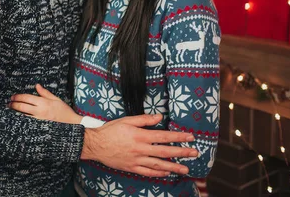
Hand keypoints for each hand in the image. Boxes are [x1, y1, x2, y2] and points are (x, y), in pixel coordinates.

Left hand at [9, 84, 81, 124]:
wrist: (71, 123)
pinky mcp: (39, 125)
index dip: (18, 97)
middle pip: (22, 107)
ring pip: (23, 115)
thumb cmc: (64, 110)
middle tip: (9, 103)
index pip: (27, 98)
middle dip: (14, 105)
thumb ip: (44, 92)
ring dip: (16, 112)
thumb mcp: (55, 99)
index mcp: (43, 103)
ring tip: (10, 109)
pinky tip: (18, 117)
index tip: (13, 96)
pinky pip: (28, 121)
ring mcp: (38, 119)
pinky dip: (22, 118)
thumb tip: (36, 85)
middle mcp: (39, 111)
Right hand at [81, 114, 198, 176]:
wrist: (95, 144)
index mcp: (140, 135)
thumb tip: (160, 117)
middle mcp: (140, 149)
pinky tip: (167, 173)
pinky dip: (159, 173)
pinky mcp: (131, 167)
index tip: (190, 137)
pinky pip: (148, 172)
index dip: (178, 137)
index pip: (164, 136)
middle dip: (181, 152)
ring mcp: (136, 160)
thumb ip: (144, 119)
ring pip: (159, 165)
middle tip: (194, 153)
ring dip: (174, 167)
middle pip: (165, 151)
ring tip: (186, 169)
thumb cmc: (110, 130)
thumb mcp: (126, 120)